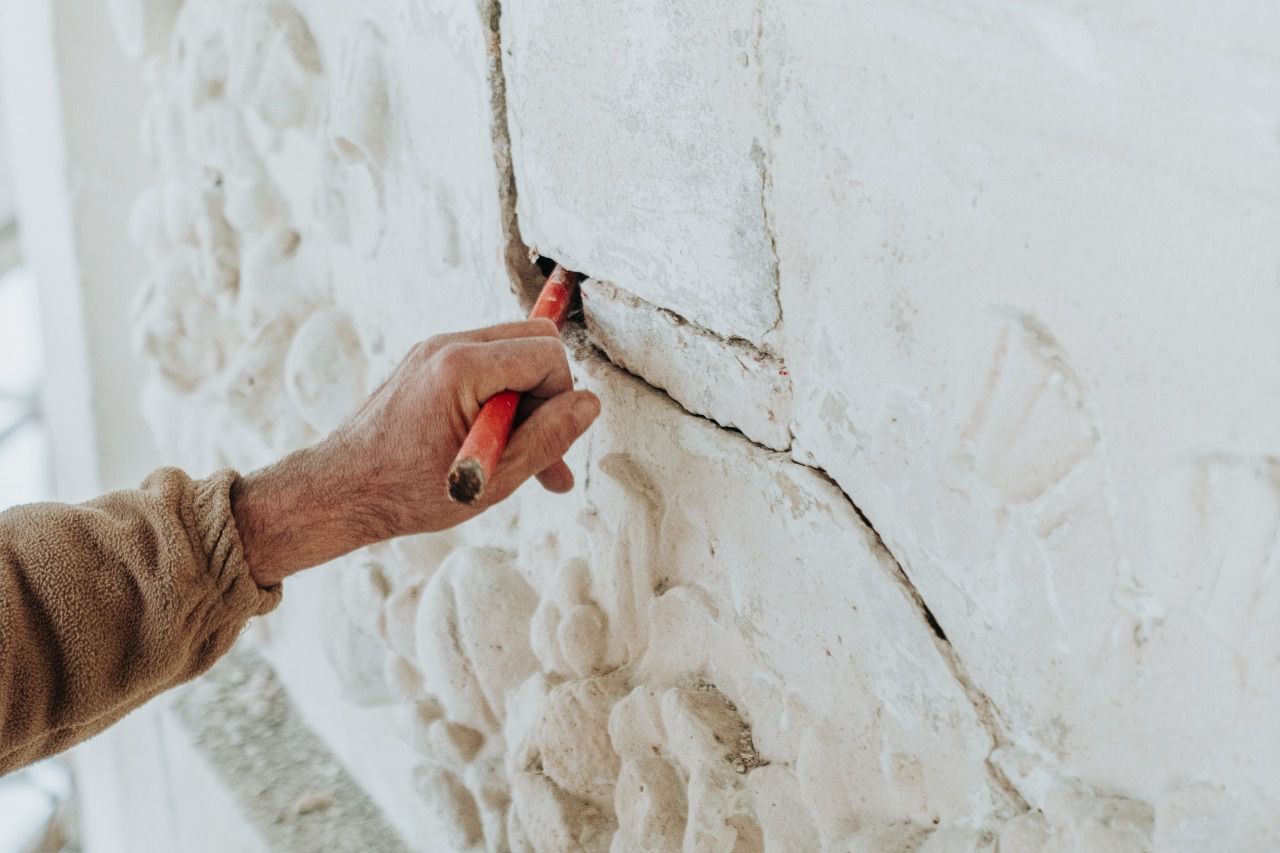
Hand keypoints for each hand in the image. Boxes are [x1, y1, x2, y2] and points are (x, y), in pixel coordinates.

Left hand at [232, 319, 600, 585]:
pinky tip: (495, 448)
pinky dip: (500, 402)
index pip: (546, 355)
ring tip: (525, 463)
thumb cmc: (406, 491)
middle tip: (543, 449)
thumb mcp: (492, 479)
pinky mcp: (428, 364)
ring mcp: (434, 351)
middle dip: (549, 393)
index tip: (546, 442)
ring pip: (512, 354)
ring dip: (527, 403)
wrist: (339, 491)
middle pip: (533, 341)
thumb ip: (547, 439)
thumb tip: (589, 405)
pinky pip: (485, 367)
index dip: (560, 399)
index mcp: (461, 367)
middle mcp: (446, 346)